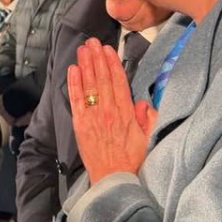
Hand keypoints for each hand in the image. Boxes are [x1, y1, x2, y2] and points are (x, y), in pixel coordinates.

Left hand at [68, 38, 155, 183]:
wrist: (112, 180)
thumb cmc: (131, 160)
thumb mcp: (148, 139)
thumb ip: (148, 118)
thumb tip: (145, 102)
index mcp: (126, 114)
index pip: (119, 82)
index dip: (113, 63)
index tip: (109, 49)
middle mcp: (108, 112)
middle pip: (102, 79)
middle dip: (97, 58)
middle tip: (93, 41)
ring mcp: (93, 117)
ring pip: (89, 86)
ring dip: (85, 65)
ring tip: (83, 49)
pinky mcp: (80, 124)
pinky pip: (76, 100)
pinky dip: (74, 84)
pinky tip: (73, 69)